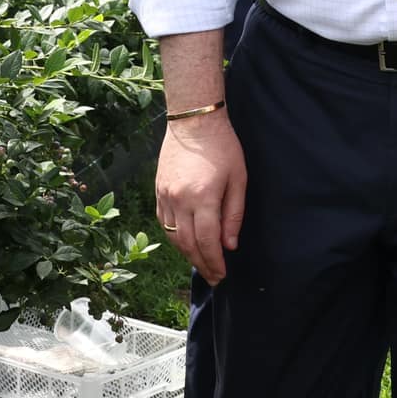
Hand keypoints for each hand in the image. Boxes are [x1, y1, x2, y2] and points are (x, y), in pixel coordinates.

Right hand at [155, 112, 245, 284]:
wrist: (193, 120)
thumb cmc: (222, 147)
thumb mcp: (238, 179)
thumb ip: (234, 214)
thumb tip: (229, 245)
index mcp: (202, 197)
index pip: (207, 241)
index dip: (215, 261)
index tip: (223, 274)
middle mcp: (179, 200)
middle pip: (188, 244)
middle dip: (202, 264)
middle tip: (214, 277)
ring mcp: (165, 195)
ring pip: (173, 236)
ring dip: (187, 254)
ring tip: (201, 263)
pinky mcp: (158, 190)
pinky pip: (164, 223)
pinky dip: (174, 237)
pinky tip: (185, 243)